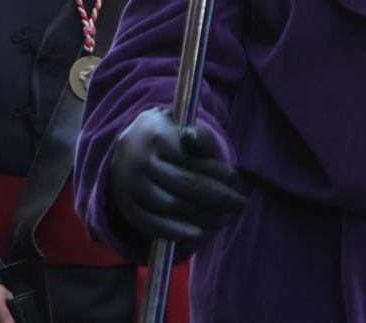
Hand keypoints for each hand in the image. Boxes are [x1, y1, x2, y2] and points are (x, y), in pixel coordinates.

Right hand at [108, 108, 246, 247]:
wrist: (130, 148)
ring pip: (170, 206)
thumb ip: (198, 137)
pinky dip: (177, 233)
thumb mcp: (184, 129)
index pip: (191, 159)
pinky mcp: (127, 207)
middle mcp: (137, 159)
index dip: (216, 172)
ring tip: (221, 220)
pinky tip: (198, 236)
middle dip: (217, 197)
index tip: (235, 180)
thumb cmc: (168, 139)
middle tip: (239, 205)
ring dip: (201, 217)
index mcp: (154, 134)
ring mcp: (129, 185)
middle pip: (184, 184)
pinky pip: (153, 225)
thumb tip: (191, 137)